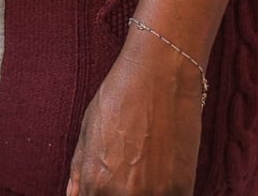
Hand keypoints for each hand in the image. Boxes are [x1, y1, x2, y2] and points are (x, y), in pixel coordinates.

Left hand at [65, 36, 204, 195]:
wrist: (161, 74)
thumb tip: (74, 194)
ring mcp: (155, 195)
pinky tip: (163, 169)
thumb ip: (80, 171)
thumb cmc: (121, 96)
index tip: (108, 181)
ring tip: (145, 165)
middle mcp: (124, 195)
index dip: (97, 192)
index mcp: (95, 184)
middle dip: (121, 192)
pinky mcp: (183, 189)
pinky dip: (166, 190)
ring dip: (144, 191)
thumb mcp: (89, 130)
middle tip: (129, 168)